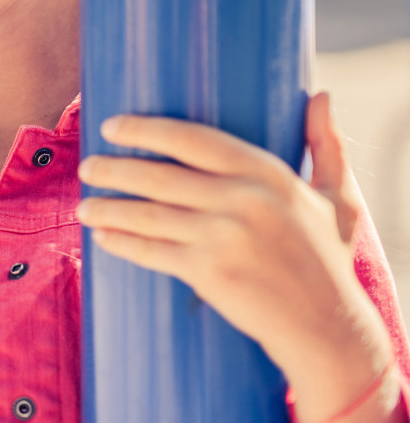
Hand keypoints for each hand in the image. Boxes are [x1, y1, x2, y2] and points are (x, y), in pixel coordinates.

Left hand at [78, 95, 407, 422]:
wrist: (328, 328)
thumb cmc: (327, 260)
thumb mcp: (338, 198)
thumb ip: (327, 144)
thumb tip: (321, 94)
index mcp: (268, 174)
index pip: (192, 138)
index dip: (145, 129)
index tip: (112, 126)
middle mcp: (243, 200)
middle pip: (159, 174)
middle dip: (113, 168)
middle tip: (87, 166)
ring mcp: (223, 236)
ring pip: (146, 213)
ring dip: (107, 207)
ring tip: (84, 205)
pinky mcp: (208, 272)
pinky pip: (150, 250)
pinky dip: (121, 242)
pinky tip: (102, 236)